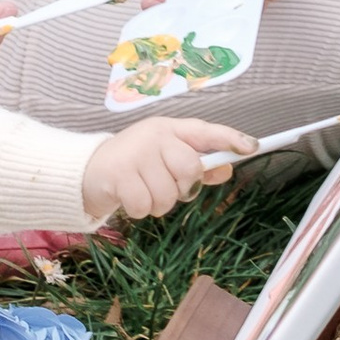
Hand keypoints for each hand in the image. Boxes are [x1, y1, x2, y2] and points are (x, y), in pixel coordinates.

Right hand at [82, 112, 254, 221]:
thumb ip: (196, 165)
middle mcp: (154, 135)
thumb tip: (226, 170)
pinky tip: (129, 198)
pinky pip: (145, 206)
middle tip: (166, 186)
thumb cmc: (134, 164)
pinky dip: (139, 210)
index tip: (251, 147)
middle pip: (189, 168)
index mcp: (170, 129)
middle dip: (182, 187)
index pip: (205, 131)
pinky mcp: (118, 174)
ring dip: (158, 204)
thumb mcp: (165, 159)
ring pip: (167, 194)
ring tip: (143, 192)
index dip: (230, 138)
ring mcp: (135, 153)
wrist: (87, 170)